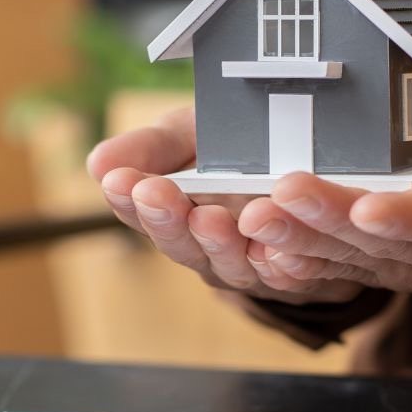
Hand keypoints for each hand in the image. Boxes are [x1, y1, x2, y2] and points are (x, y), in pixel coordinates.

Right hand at [86, 107, 364, 304]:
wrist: (314, 161)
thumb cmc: (239, 149)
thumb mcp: (192, 135)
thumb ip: (152, 148)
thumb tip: (97, 164)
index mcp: (178, 217)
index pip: (144, 214)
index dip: (129, 200)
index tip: (118, 180)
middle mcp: (211, 251)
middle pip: (184, 245)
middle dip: (168, 220)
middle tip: (154, 193)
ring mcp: (254, 268)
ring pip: (234, 265)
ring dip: (220, 243)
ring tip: (210, 216)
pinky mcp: (302, 276)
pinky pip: (295, 276)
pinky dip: (285, 265)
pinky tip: (279, 250)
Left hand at [236, 121, 411, 320]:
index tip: (370, 206)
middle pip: (388, 244)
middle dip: (330, 221)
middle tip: (278, 196)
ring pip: (356, 259)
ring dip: (301, 240)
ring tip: (251, 217)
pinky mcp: (398, 268)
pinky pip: (346, 269)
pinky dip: (302, 261)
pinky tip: (258, 248)